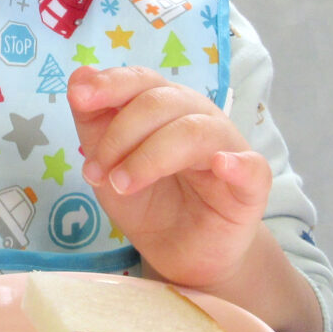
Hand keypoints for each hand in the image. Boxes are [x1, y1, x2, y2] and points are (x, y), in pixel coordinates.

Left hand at [67, 66, 271, 290]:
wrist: (181, 256)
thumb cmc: (149, 203)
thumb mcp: (108, 164)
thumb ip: (93, 121)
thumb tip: (79, 74)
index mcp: (167, 106)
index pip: (142, 81)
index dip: (111, 85)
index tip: (79, 98)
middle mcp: (200, 118)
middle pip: (162, 102)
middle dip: (120, 135)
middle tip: (95, 174)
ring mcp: (228, 149)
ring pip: (194, 132)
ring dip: (151, 156)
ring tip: (123, 185)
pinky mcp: (251, 188)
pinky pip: (253, 168)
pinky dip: (237, 164)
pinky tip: (221, 165)